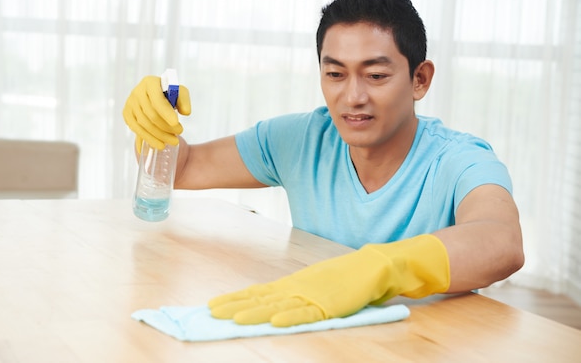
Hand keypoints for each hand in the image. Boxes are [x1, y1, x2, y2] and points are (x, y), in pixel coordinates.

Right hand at [122, 76, 191, 151]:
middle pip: (151, 115)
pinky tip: (159, 145)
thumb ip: (184, 101)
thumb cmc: (169, 94)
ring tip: (173, 141)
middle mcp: (137, 92)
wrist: (156, 95)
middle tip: (179, 133)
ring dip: (159, 136)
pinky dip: (148, 139)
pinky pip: (136, 129)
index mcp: (150, 83)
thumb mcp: (180, 93)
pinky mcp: (127, 114)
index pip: (157, 100)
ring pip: (144, 124)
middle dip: (166, 127)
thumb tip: (186, 112)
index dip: (166, 113)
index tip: (176, 123)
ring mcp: (130, 103)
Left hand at [208, 234, 449, 326]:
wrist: (376, 266)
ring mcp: (312, 295)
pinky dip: (291, 316)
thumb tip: (273, 307)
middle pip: (260, 298)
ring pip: (277, 305)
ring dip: (253, 312)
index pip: (258, 292)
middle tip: (210, 311)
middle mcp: (297, 288)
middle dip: (234, 305)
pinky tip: (275, 320)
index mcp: (293, 284)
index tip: (215, 303)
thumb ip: (296, 295)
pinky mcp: (330, 304)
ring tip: (232, 318)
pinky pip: (307, 312)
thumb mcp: (316, 286)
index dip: (236, 298)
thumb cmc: (346, 279)